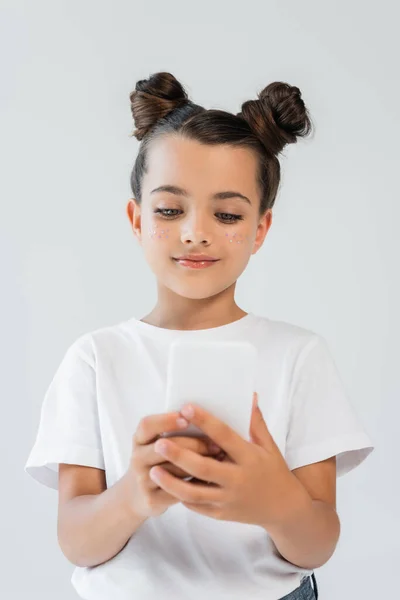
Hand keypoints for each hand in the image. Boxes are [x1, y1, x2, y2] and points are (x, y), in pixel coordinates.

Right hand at [123, 411, 222, 519]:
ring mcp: (142, 480)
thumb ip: (171, 432)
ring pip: (174, 469)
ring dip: (198, 464)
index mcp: (139, 439)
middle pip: (164, 447)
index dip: (166, 421)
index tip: (186, 419)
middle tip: (216, 444)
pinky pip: (177, 491)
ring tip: (218, 460)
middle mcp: (137, 458)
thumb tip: (203, 420)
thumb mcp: (155, 443)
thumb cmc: (155, 461)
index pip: (147, 425)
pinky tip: (209, 480)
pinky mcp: (151, 499)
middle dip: (193, 444)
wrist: (138, 495)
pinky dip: (195, 484)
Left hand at [148, 393, 296, 528]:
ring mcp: (229, 499)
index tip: (186, 408)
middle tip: (159, 443)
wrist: (284, 508)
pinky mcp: (222, 514)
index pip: (224, 436)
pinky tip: (167, 485)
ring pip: (195, 493)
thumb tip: (250, 394)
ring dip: (172, 482)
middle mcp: (238, 479)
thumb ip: (255, 421)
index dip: (204, 421)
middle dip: (179, 455)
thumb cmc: (274, 470)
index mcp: (249, 457)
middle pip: (204, 467)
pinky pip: (197, 507)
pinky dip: (181, 497)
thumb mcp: (268, 445)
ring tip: (154, 470)